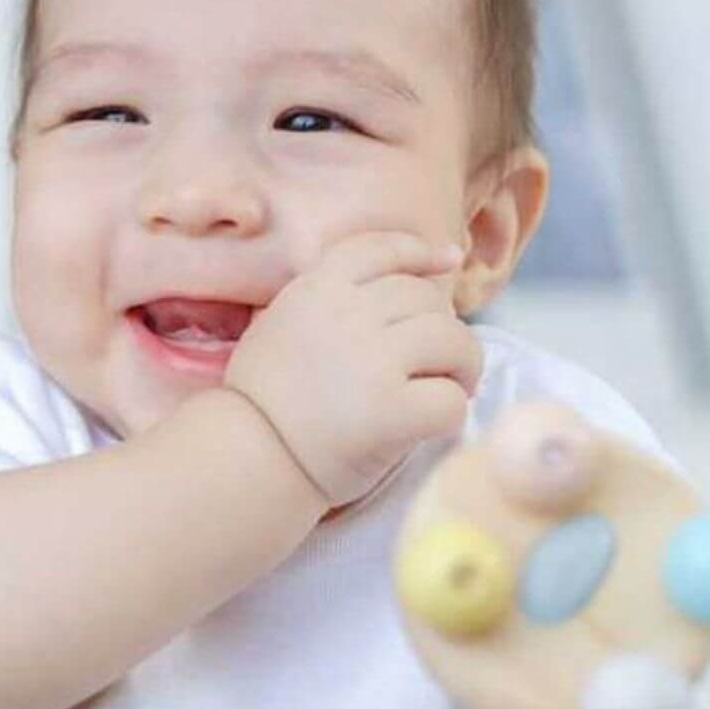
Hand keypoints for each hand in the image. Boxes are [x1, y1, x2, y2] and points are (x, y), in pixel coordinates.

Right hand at [225, 231, 479, 505]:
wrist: (246, 460)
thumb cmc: (262, 404)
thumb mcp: (279, 326)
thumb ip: (325, 303)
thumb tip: (392, 289)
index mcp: (316, 288)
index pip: (382, 248)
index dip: (422, 253)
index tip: (450, 259)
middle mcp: (346, 314)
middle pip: (428, 299)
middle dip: (444, 328)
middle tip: (440, 363)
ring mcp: (372, 360)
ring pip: (454, 341)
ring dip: (463, 366)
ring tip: (452, 389)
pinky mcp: (391, 410)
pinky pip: (450, 400)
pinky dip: (452, 413)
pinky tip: (434, 425)